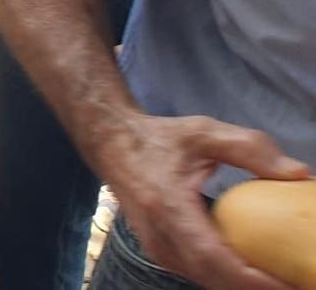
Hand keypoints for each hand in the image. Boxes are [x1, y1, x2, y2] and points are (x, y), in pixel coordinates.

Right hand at [97, 114, 309, 289]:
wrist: (110, 145)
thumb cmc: (160, 139)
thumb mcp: (205, 132)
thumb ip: (252, 148)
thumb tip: (300, 174)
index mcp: (168, 207)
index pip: (212, 255)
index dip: (250, 277)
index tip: (287, 283)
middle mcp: (160, 237)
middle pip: (213, 279)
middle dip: (257, 288)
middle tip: (299, 285)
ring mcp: (158, 249)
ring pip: (208, 282)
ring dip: (244, 286)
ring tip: (284, 281)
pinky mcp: (162, 254)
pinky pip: (201, 275)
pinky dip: (230, 280)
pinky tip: (257, 273)